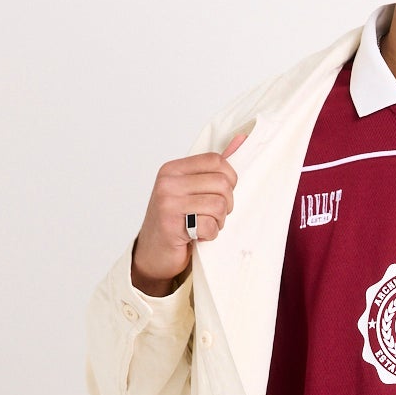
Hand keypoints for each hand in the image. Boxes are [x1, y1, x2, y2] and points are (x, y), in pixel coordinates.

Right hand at [131, 131, 247, 292]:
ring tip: (204, 225)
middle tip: (212, 215)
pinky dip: (210, 235)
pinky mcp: (171, 225)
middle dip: (226, 204)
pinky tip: (197, 236)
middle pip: (223, 184)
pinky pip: (209, 225)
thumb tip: (241, 140)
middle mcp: (168, 182)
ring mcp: (168, 203)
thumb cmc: (176, 221)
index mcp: (173, 169)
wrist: (153, 254)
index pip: (217, 161)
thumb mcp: (192, 190)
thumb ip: (214, 168)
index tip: (221, 194)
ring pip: (219, 205)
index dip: (229, 180)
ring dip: (218, 221)